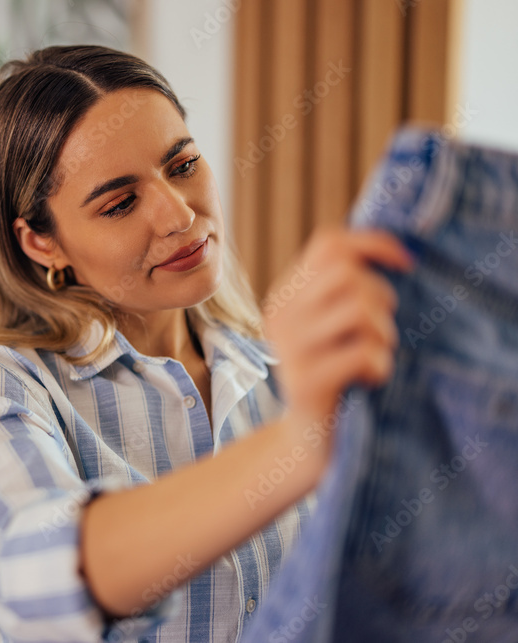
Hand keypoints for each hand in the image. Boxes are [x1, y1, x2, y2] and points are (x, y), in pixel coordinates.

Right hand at [263, 226, 414, 459]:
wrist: (310, 441)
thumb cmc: (335, 378)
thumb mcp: (332, 327)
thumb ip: (344, 292)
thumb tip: (392, 252)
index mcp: (285, 297)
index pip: (329, 245)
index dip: (373, 245)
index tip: (406, 265)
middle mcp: (279, 317)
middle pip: (346, 274)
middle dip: (380, 297)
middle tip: (380, 330)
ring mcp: (288, 349)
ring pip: (357, 308)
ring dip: (382, 332)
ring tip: (376, 354)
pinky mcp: (306, 381)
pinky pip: (363, 352)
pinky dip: (380, 364)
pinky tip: (371, 378)